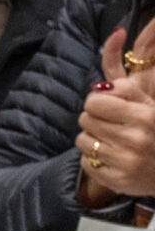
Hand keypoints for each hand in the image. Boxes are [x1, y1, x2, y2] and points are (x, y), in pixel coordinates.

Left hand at [77, 26, 154, 204]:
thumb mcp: (149, 101)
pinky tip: (113, 157)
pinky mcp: (117, 181)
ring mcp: (126, 163)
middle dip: (96, 118)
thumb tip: (110, 49)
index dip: (98, 102)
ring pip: (82, 140)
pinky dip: (95, 159)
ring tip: (113, 140)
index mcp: (145, 116)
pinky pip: (86, 161)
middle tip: (112, 124)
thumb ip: (125, 82)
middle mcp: (136, 139)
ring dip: (93, 138)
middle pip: (85, 119)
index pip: (95, 101)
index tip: (108, 106)